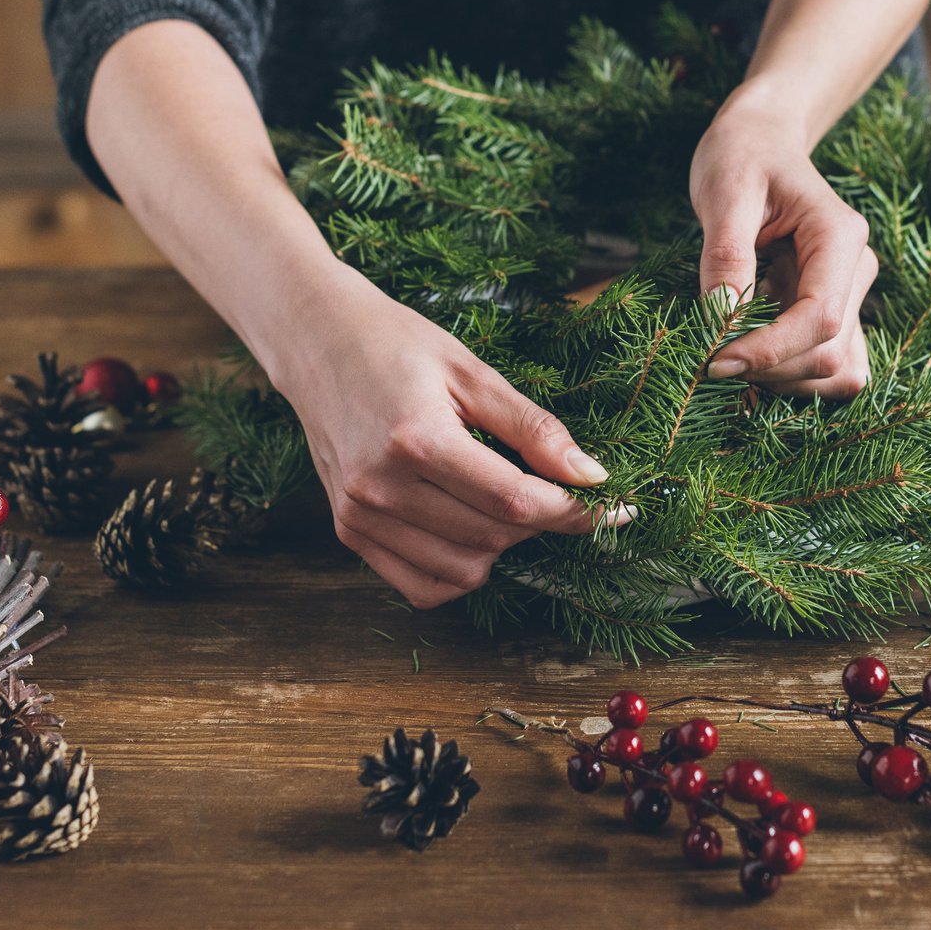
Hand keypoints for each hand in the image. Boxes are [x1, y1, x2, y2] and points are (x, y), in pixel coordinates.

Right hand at [269, 263, 628, 607]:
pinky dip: (461, 570)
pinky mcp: (348, 531)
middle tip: (558, 491)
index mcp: (415, 439)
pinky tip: (470, 530)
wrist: (318, 342)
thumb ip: (533, 427)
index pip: (514, 500)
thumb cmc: (398, 346)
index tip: (613, 507)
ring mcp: (359, 516)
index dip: (573, 511)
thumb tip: (591, 475)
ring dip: (503, 546)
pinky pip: (422, 586)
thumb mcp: (473, 371)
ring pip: (463, 569)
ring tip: (504, 500)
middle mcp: (381, 487)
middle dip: (542, 522)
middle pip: (492, 537)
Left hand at [688, 88, 877, 396]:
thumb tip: (722, 318)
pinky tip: (753, 358)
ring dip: (781, 378)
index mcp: (839, 236)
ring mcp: (850, 292)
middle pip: (829, 353)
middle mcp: (856, 269)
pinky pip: (830, 365)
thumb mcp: (725, 192)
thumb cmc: (742, 156)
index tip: (715, 360)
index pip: (820, 319)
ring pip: (835, 370)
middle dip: (769, 369)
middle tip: (710, 356)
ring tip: (730, 352)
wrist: (760, 140)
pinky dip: (792, 375)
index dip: (770, 351)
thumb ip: (727, 255)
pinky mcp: (835, 309)